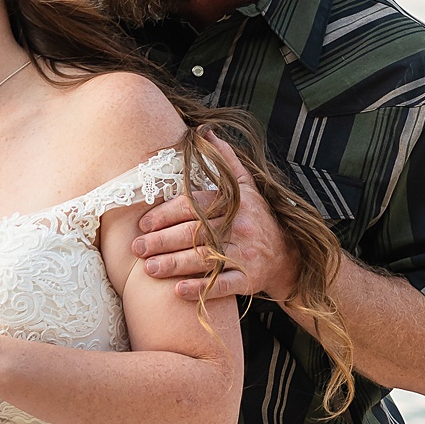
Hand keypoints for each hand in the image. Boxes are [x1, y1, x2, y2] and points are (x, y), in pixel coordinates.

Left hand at [130, 137, 295, 303]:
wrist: (287, 256)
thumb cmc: (257, 219)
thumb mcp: (247, 187)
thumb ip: (226, 161)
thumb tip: (207, 132)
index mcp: (235, 203)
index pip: (194, 205)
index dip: (166, 214)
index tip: (144, 223)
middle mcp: (240, 227)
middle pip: (194, 232)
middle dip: (162, 240)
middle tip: (137, 248)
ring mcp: (245, 254)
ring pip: (204, 258)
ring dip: (174, 264)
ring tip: (149, 269)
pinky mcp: (249, 280)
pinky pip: (223, 285)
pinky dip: (200, 289)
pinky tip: (177, 291)